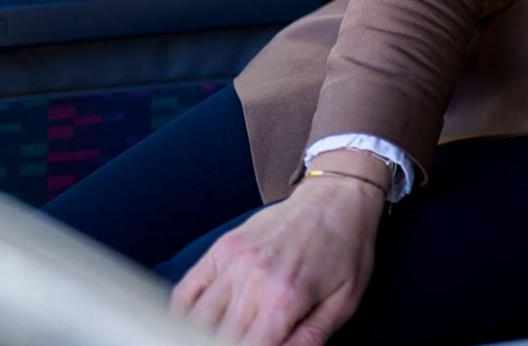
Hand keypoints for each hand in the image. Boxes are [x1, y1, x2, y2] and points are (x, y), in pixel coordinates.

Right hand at [170, 172, 383, 344]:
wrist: (338, 196)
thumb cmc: (347, 250)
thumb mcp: (345, 300)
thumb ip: (311, 338)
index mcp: (285, 297)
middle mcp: (253, 279)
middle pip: (217, 338)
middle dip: (224, 345)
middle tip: (244, 339)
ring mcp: (233, 261)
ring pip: (195, 320)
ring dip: (199, 334)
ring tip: (215, 336)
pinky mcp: (222, 247)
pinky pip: (185, 291)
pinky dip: (180, 315)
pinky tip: (191, 325)